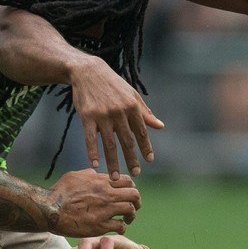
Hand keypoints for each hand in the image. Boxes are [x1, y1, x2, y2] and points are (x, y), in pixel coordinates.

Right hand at [49, 170, 140, 236]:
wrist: (50, 209)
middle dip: (136, 201)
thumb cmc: (59, 192)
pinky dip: (122, 227)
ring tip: (126, 219)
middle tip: (133, 207)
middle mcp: (107, 194)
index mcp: (101, 181)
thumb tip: (96, 173)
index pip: (128, 181)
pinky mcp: (101, 225)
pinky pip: (120, 226)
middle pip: (134, 195)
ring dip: (131, 215)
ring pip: (130, 210)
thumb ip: (88, 174)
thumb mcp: (73, 176)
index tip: (128, 194)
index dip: (132, 188)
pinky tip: (117, 228)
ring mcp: (105, 210)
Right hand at [69, 58, 165, 178]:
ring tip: (116, 177)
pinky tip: (96, 164)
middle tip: (136, 174)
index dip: (146, 146)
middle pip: (127, 141)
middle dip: (132, 159)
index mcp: (131, 107)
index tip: (149, 160)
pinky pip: (90, 139)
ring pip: (109, 144)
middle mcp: (119, 112)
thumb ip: (144, 112)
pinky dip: (93, 152)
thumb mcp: (131, 95)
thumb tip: (160, 126)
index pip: (141, 131)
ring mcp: (102, 115)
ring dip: (113, 162)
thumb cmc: (112, 84)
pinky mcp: (87, 117)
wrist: (88, 72)